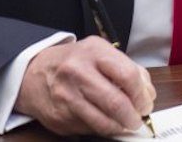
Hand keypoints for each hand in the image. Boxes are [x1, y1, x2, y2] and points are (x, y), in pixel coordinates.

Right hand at [14, 36, 154, 135]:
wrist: (33, 73)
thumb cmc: (73, 63)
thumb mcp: (99, 53)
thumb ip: (128, 69)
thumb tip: (148, 94)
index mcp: (93, 52)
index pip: (127, 75)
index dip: (142, 95)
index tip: (145, 103)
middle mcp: (77, 72)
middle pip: (116, 102)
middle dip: (133, 116)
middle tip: (136, 119)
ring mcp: (66, 96)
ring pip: (103, 122)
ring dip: (119, 126)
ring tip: (122, 122)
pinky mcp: (60, 117)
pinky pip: (89, 129)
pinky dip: (101, 128)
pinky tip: (101, 119)